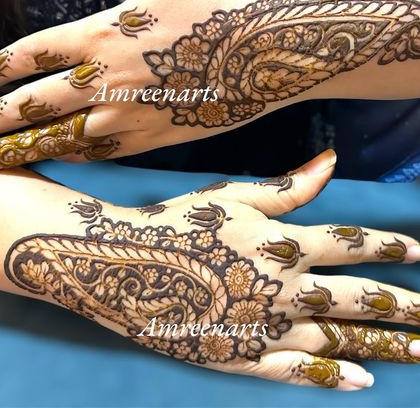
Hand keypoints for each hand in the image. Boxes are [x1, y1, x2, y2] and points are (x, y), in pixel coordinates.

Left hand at [0, 0, 419, 167]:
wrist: (270, 50)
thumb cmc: (225, 1)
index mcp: (104, 32)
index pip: (31, 52)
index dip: (0, 68)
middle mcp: (107, 78)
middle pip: (35, 104)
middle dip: (0, 117)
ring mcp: (129, 114)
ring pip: (62, 138)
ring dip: (26, 147)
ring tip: (0, 158)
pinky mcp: (153, 139)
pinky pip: (100, 153)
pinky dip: (71, 157)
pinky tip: (54, 161)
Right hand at [3, 150, 419, 388]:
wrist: (126, 265)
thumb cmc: (180, 222)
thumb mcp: (233, 195)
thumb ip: (288, 185)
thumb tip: (331, 159)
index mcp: (283, 242)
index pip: (351, 244)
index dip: (389, 247)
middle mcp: (285, 288)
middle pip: (358, 297)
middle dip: (405, 305)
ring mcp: (267, 327)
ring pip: (339, 337)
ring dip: (384, 344)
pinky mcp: (244, 357)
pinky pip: (297, 371)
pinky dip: (332, 377)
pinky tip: (363, 381)